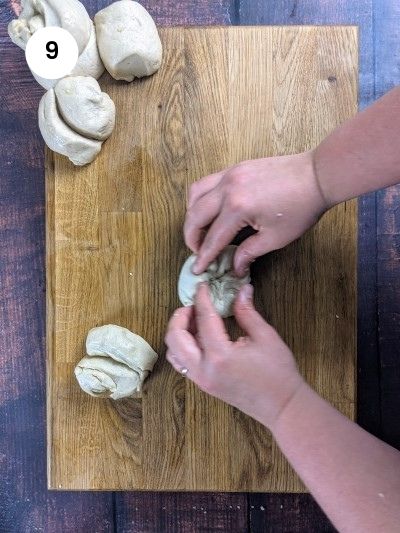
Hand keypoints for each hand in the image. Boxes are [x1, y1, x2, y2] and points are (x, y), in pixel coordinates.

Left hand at [165, 283, 303, 429]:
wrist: (282, 406)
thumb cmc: (278, 373)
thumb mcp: (265, 336)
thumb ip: (247, 312)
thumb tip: (241, 290)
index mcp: (220, 355)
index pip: (204, 318)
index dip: (202, 298)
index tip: (203, 286)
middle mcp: (204, 369)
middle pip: (175, 337)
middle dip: (180, 316)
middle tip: (193, 305)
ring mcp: (201, 380)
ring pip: (173, 352)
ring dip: (178, 333)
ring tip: (194, 321)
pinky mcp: (203, 385)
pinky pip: (182, 364)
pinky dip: (183, 347)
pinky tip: (199, 338)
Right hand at [184, 150, 327, 275]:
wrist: (317, 176)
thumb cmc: (301, 207)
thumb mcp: (275, 238)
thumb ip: (249, 252)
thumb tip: (235, 267)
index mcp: (237, 208)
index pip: (212, 238)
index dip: (204, 257)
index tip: (198, 269)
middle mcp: (227, 188)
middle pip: (195, 215)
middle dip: (192, 237)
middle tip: (197, 251)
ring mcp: (229, 174)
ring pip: (195, 194)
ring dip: (192, 214)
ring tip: (200, 229)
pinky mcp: (235, 167)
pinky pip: (207, 182)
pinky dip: (201, 197)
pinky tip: (210, 209)